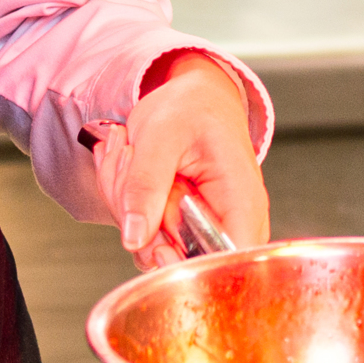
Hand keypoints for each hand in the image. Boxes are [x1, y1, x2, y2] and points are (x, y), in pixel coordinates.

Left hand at [102, 48, 267, 261]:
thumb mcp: (161, 136)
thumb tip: (134, 237)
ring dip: (125, 203)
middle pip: (179, 258)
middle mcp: (226, 222)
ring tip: (131, 156)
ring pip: (150, 247)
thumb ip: (146, 185)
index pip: (227, 260)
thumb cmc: (191, 108)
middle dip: (140, 217)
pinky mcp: (176, 226)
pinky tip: (128, 168)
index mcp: (241, 202)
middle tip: (133, 165)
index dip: (188, 264)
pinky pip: (141, 235)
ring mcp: (198, 227)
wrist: (191, 98)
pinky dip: (122, 202)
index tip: (157, 242)